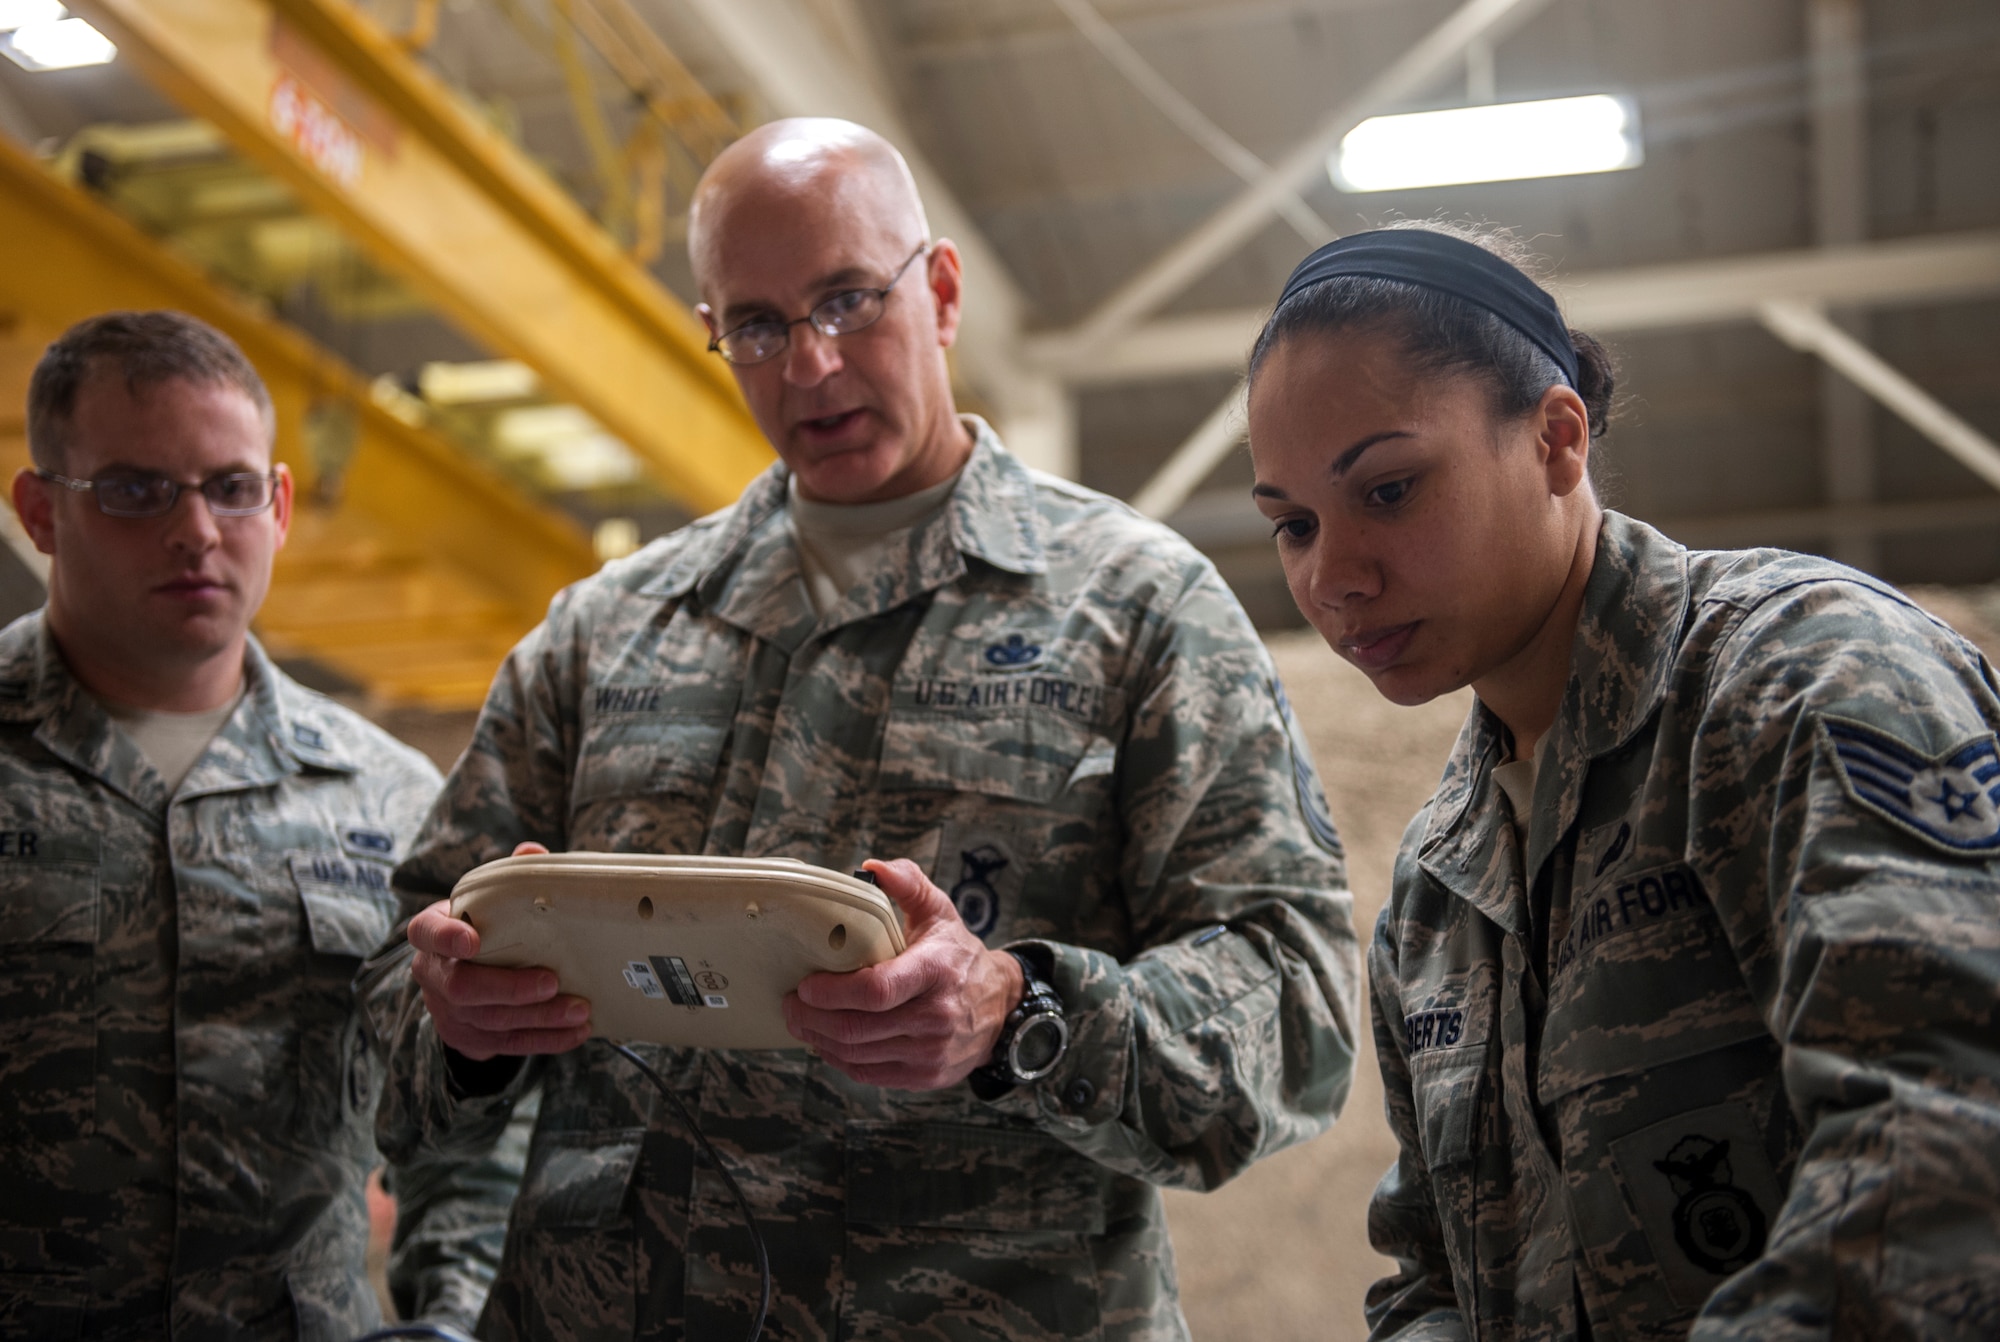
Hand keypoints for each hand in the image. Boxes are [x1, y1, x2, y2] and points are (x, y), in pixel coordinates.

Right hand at [407, 841, 592, 1060]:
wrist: (459, 982)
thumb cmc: (479, 929)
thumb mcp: (484, 903)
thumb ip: (507, 879)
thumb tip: (533, 852)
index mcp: (432, 933)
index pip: (426, 933)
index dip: (445, 938)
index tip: (472, 940)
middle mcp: (434, 975)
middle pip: (463, 988)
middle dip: (510, 988)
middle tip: (552, 982)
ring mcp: (450, 1012)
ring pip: (492, 1021)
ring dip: (540, 1018)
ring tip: (579, 1010)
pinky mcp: (470, 1039)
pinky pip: (508, 1044)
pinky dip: (546, 1040)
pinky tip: (576, 1033)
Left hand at [783, 858, 1024, 1090]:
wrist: (1001, 1004)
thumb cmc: (958, 954)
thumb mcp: (939, 912)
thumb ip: (908, 884)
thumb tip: (872, 867)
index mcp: (936, 971)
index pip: (876, 990)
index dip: (832, 992)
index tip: (805, 985)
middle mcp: (936, 1016)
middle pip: (857, 1028)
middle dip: (811, 1018)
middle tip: (790, 1004)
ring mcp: (931, 1051)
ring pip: (856, 1054)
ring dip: (819, 1040)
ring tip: (802, 1021)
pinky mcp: (926, 1075)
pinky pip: (868, 1074)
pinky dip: (840, 1059)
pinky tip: (828, 1041)